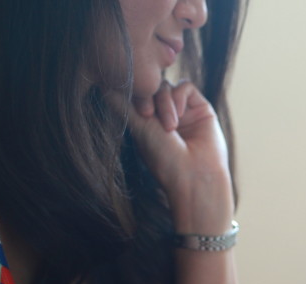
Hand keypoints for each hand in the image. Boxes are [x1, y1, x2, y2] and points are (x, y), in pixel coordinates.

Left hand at [116, 80, 234, 233]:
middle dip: (148, 98)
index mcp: (148, 123)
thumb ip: (123, 105)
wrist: (195, 176)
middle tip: (150, 117)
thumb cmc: (164, 160)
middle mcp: (165, 116)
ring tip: (170, 127)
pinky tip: (181, 115)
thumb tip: (104, 85)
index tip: (136, 112)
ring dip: (164, 102)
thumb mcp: (139, 129)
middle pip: (151, 87)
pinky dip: (179, 97)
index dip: (134, 95)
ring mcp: (184, 111)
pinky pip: (185, 87)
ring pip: (167, 86)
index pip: (137, 96)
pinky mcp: (201, 108)